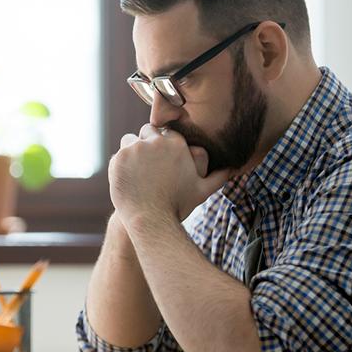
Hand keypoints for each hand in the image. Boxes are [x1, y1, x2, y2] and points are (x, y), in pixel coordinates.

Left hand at [109, 125, 229, 225]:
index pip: (166, 132)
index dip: (163, 144)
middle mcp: (154, 142)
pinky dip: (120, 165)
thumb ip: (218, 176)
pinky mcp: (118, 158)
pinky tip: (128, 179)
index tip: (162, 159)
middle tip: (148, 164)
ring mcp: (134, 149)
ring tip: (137, 170)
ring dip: (132, 151)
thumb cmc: (178, 205)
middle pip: (147, 131)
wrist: (150, 219)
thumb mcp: (202, 191)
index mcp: (176, 144)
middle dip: (148, 143)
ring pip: (130, 140)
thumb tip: (234, 168)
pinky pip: (117, 155)